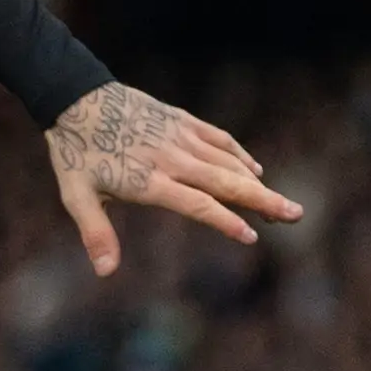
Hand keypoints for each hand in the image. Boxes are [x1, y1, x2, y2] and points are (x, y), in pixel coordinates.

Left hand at [45, 82, 303, 275]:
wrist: (77, 97)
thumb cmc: (75, 153)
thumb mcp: (76, 196)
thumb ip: (95, 233)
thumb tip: (105, 272)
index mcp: (149, 180)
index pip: (197, 204)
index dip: (225, 221)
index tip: (251, 236)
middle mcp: (172, 159)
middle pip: (226, 182)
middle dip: (263, 201)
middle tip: (295, 215)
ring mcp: (181, 137)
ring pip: (229, 162)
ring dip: (257, 183)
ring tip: (282, 204)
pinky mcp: (182, 120)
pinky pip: (220, 139)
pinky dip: (240, 155)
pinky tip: (254, 171)